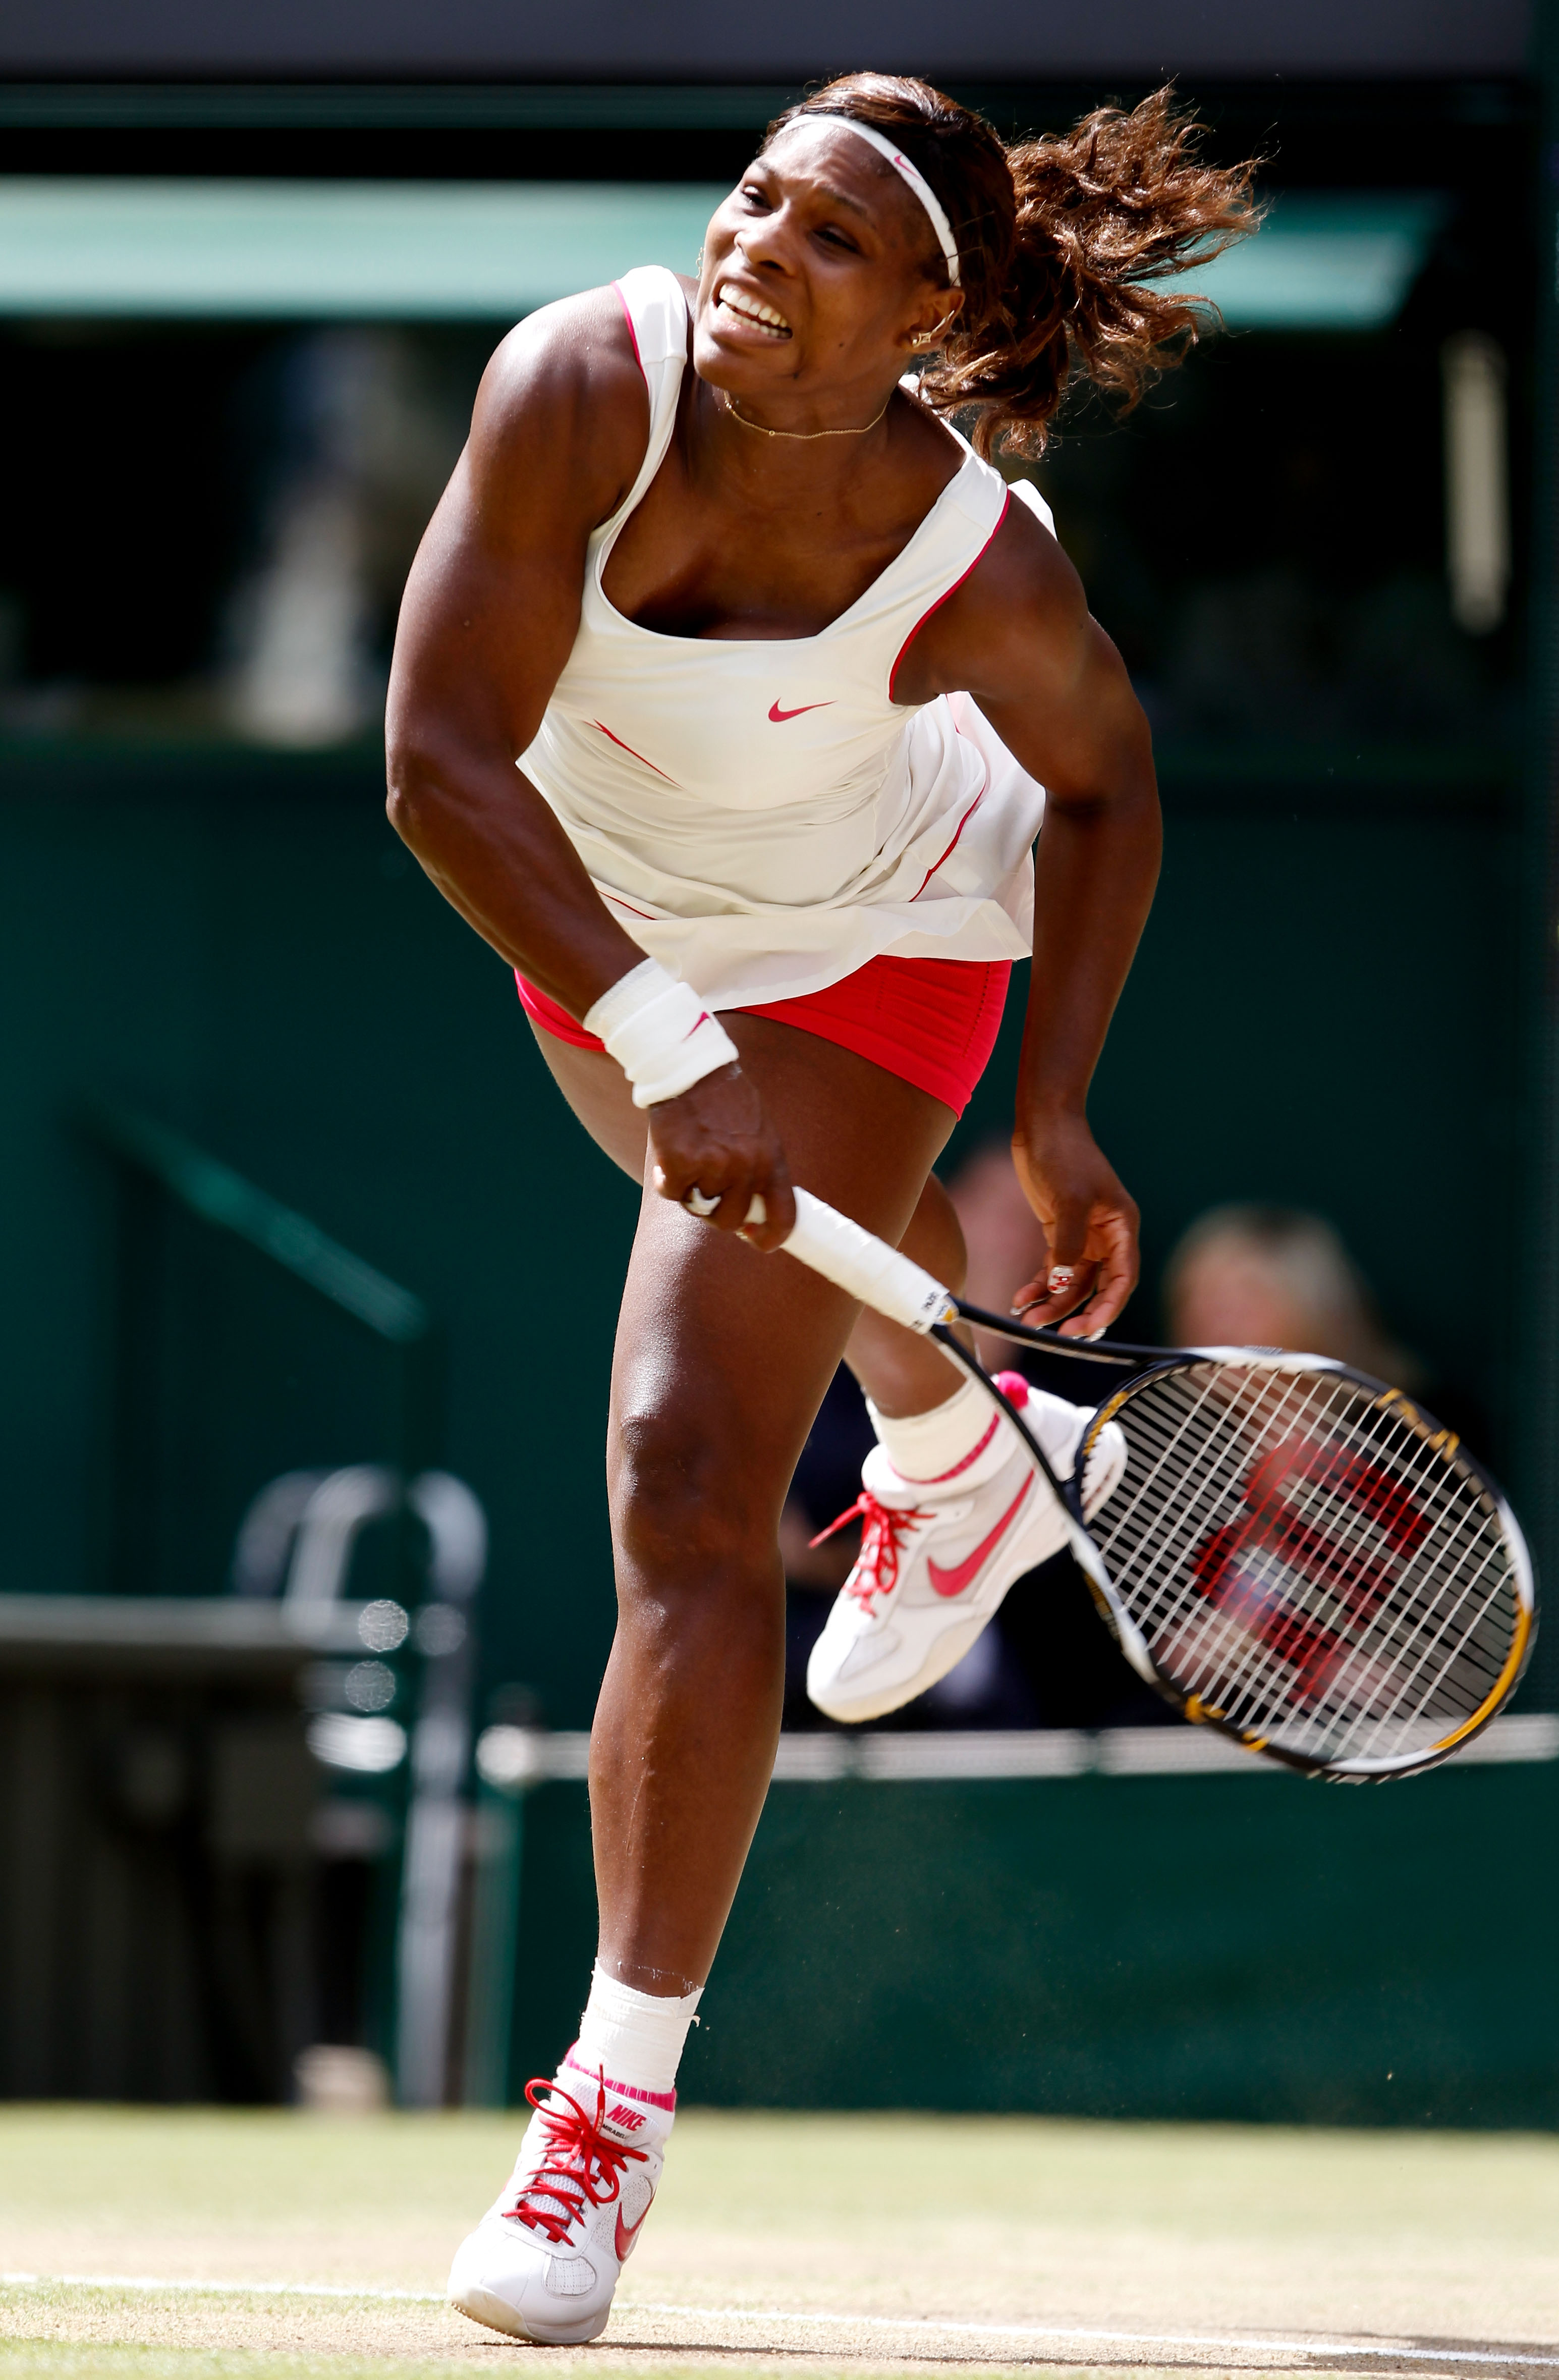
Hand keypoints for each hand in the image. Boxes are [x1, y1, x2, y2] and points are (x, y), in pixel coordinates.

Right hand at [647, 1064, 796, 1251]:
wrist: (689, 1068)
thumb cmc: (724, 1098)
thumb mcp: (759, 1130)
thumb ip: (760, 1167)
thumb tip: (754, 1210)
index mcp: (771, 1158)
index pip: (783, 1216)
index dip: (770, 1237)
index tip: (755, 1238)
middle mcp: (746, 1166)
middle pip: (731, 1220)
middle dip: (716, 1212)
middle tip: (705, 1190)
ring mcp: (713, 1166)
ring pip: (698, 1206)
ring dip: (690, 1190)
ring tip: (689, 1158)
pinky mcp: (680, 1163)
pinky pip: (671, 1192)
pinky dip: (666, 1179)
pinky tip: (670, 1153)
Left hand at [1011, 1109, 1138, 1337]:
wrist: (1043, 1126)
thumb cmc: (1065, 1155)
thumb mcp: (1069, 1200)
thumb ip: (1069, 1244)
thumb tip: (1064, 1284)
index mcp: (1122, 1228)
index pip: (1122, 1279)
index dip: (1108, 1308)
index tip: (1087, 1329)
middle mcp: (1107, 1238)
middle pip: (1097, 1288)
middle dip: (1076, 1312)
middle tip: (1054, 1334)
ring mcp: (1083, 1237)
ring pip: (1071, 1283)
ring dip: (1052, 1303)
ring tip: (1026, 1318)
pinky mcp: (1060, 1234)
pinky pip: (1053, 1270)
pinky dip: (1039, 1286)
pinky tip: (1020, 1299)